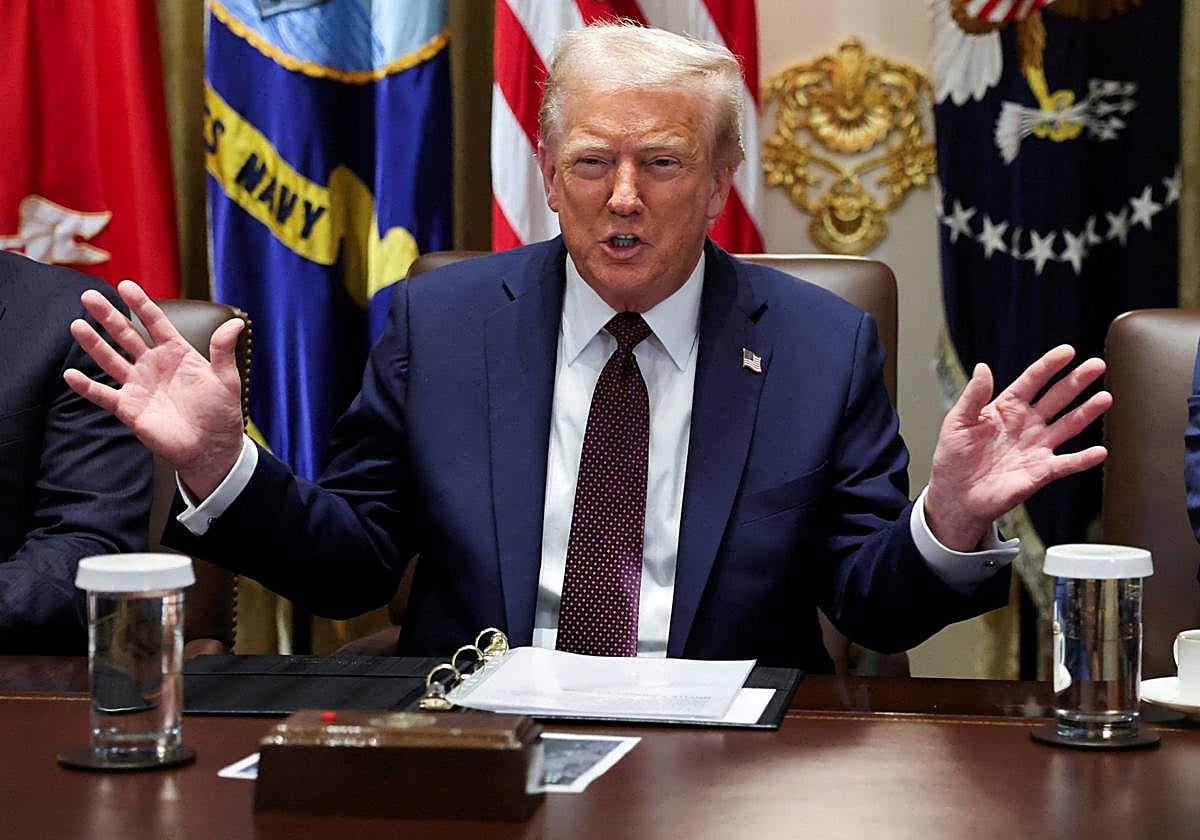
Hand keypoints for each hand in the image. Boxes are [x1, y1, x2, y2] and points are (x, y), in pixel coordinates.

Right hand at [63, 280, 245, 500]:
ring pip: (111, 360)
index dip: (141, 304)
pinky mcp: (129, 408)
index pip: (155, 322)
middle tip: (89, 296)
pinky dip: (87, 386)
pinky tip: (71, 374)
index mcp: (176, 353)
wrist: (212, 448)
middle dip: (109, 316)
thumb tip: (236, 324)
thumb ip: (223, 350)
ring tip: (77, 325)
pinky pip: (103, 395)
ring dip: (93, 344)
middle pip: (127, 335)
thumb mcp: (225, 378)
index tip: (125, 285)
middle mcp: (153, 365)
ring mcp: (139, 385)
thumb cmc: (221, 412)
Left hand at [925, 345, 1110, 551]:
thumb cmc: (954, 457)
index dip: (1049, 365)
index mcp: (1007, 408)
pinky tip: (1099, 451)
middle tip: (1097, 365)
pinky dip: (1083, 459)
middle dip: (1076, 381)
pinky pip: (1066, 463)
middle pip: (1057, 397)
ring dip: (1087, 412)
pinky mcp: (1040, 472)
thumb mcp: (958, 422)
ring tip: (1105, 398)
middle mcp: (1027, 424)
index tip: (1068, 351)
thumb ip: (973, 396)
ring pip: (1068, 425)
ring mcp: (1037, 447)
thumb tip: (982, 367)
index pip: (1032, 381)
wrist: (955, 495)